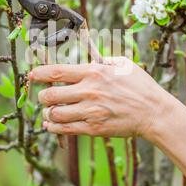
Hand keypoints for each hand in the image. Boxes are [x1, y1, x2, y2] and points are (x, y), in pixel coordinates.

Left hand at [30, 57, 179, 138]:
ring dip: (48, 112)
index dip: (39, 73)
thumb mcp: (123, 64)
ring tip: (50, 110)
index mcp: (94, 73)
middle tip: (43, 95)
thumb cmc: (140, 86)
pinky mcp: (93, 128)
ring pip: (55, 114)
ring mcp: (90, 111)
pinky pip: (65, 129)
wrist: (153, 112)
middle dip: (41, 95)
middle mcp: (89, 92)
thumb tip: (87, 55)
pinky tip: (52, 124)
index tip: (32, 74)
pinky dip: (54, 127)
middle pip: (51, 95)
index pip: (57, 72)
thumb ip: (102, 59)